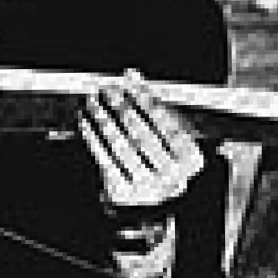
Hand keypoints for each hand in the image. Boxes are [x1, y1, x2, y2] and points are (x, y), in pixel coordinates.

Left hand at [75, 72, 202, 210]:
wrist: (153, 203)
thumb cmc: (161, 158)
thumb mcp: (166, 134)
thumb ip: (152, 105)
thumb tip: (131, 74)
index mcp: (191, 159)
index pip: (165, 122)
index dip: (145, 97)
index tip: (127, 78)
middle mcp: (173, 177)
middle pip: (143, 134)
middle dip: (122, 107)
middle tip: (106, 88)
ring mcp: (147, 188)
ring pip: (122, 147)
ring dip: (105, 120)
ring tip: (92, 101)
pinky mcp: (124, 194)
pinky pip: (105, 161)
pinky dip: (93, 140)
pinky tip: (86, 122)